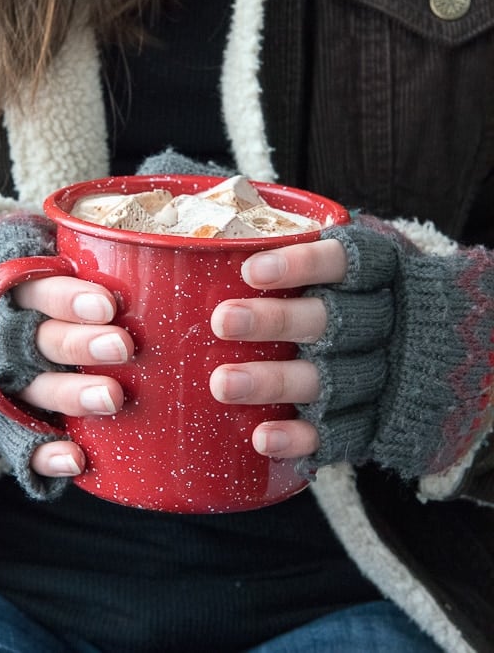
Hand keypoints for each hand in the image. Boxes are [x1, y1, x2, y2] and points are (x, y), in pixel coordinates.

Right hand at [12, 276, 133, 477]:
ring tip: (113, 398)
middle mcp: (18, 337)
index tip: (108, 304)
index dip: (69, 298)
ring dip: (74, 394)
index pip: (40, 290)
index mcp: (27, 294)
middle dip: (81, 343)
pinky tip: (76, 460)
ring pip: (38, 389)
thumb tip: (198, 244)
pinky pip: (23, 444)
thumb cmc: (64, 292)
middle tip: (124, 346)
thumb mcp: (71, 263)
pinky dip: (45, 455)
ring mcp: (17, 381)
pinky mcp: (19, 422)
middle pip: (42, 339)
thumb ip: (112, 256)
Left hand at [212, 216, 493, 480]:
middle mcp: (390, 323)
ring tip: (223, 384)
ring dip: (276, 382)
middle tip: (223, 321)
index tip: (251, 270)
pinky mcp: (384, 421)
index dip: (302, 266)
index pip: (349, 263)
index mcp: (386, 274)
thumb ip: (305, 251)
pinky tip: (262, 436)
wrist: (461, 351)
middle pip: (334, 321)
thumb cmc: (376, 294)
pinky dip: (303, 437)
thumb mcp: (362, 262)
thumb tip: (212, 235)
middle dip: (277, 322)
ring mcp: (389, 375)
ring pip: (333, 379)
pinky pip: (346, 434)